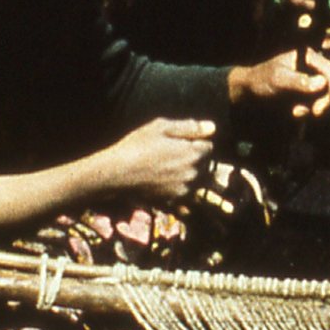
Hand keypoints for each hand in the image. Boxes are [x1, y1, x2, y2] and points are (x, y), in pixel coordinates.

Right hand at [98, 118, 214, 202]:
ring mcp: (184, 190)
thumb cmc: (137, 145)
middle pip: (205, 165)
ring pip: (197, 181)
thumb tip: (212, 127)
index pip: (208, 147)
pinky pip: (186, 197)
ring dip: (189, 175)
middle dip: (195, 159)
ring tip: (167, 168)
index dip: (195, 143)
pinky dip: (180, 189)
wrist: (116, 173)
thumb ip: (189, 127)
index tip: (179, 142)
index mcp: (193, 153)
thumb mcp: (161, 127)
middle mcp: (193, 173)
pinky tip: (164, 182)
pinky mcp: (174, 202)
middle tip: (171, 155)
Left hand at [230, 49, 329, 117]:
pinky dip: (306, 110)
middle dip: (324, 100)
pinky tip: (294, 112)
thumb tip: (323, 83)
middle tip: (315, 112)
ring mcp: (308, 80)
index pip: (328, 69)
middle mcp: (311, 66)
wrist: (248, 92)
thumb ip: (300, 81)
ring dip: (313, 107)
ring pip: (323, 96)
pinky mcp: (305, 93)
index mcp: (306, 55)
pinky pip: (314, 104)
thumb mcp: (279, 79)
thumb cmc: (261, 79)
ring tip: (295, 112)